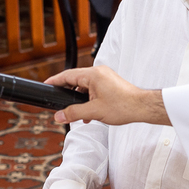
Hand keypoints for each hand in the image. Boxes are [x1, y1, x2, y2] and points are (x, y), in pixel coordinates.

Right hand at [46, 66, 168, 126]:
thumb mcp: (94, 112)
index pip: (67, 75)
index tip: (46, 85)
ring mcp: (105, 77)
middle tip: (60, 105)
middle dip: (68, 94)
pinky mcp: (110, 83)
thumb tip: (59, 116)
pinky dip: (89, 99)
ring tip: (78, 114)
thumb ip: (73, 113)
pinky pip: (93, 89)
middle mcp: (98, 72)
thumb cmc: (123, 106)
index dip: (55, 81)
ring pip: (85, 86)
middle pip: (75, 81)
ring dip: (79, 100)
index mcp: (93, 75)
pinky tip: (89, 113)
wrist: (142, 107)